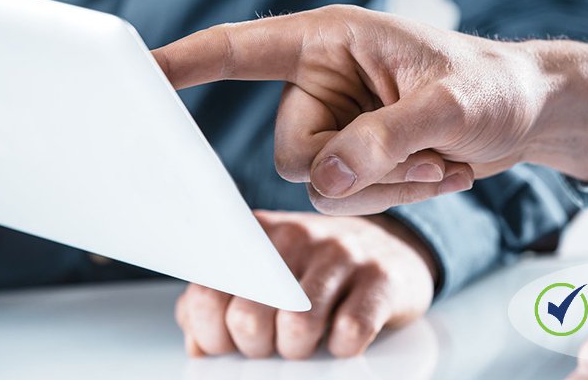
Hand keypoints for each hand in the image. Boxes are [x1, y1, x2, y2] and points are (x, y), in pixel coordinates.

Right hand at [153, 5, 587, 214]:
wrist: (526, 113)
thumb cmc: (492, 84)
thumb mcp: (448, 105)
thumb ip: (383, 139)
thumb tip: (324, 178)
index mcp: (328, 41)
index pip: (240, 49)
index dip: (186, 62)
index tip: (138, 74)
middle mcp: (320, 82)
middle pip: (290, 152)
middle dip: (356, 169)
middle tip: (421, 156)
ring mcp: (334, 124)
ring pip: (320, 186)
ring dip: (386, 187)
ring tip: (439, 160)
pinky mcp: (352, 158)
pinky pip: (346, 200)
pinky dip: (397, 197)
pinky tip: (439, 171)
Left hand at [174, 210, 436, 358]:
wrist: (388, 252)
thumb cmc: (315, 274)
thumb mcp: (264, 278)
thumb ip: (221, 303)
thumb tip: (199, 345)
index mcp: (254, 235)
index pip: (207, 292)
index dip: (213, 333)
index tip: (228, 343)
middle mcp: (295, 235)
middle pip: (248, 316)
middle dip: (257, 347)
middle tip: (272, 346)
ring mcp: (340, 253)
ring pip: (297, 325)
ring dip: (298, 350)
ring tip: (305, 344)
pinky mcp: (380, 277)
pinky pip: (350, 330)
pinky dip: (341, 348)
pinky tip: (339, 339)